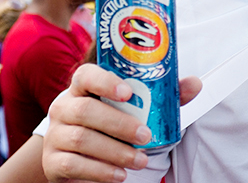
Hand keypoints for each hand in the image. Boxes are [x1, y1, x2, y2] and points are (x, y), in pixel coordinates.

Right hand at [42, 64, 201, 182]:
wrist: (74, 157)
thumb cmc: (109, 124)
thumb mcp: (131, 109)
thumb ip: (161, 96)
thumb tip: (195, 84)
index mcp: (82, 87)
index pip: (87, 75)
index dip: (106, 82)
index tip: (128, 92)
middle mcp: (64, 107)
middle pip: (86, 110)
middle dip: (120, 124)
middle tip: (146, 136)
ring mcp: (55, 135)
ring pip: (82, 139)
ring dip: (115, 151)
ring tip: (141, 160)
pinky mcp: (52, 161)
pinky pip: (74, 165)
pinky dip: (100, 171)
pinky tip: (120, 175)